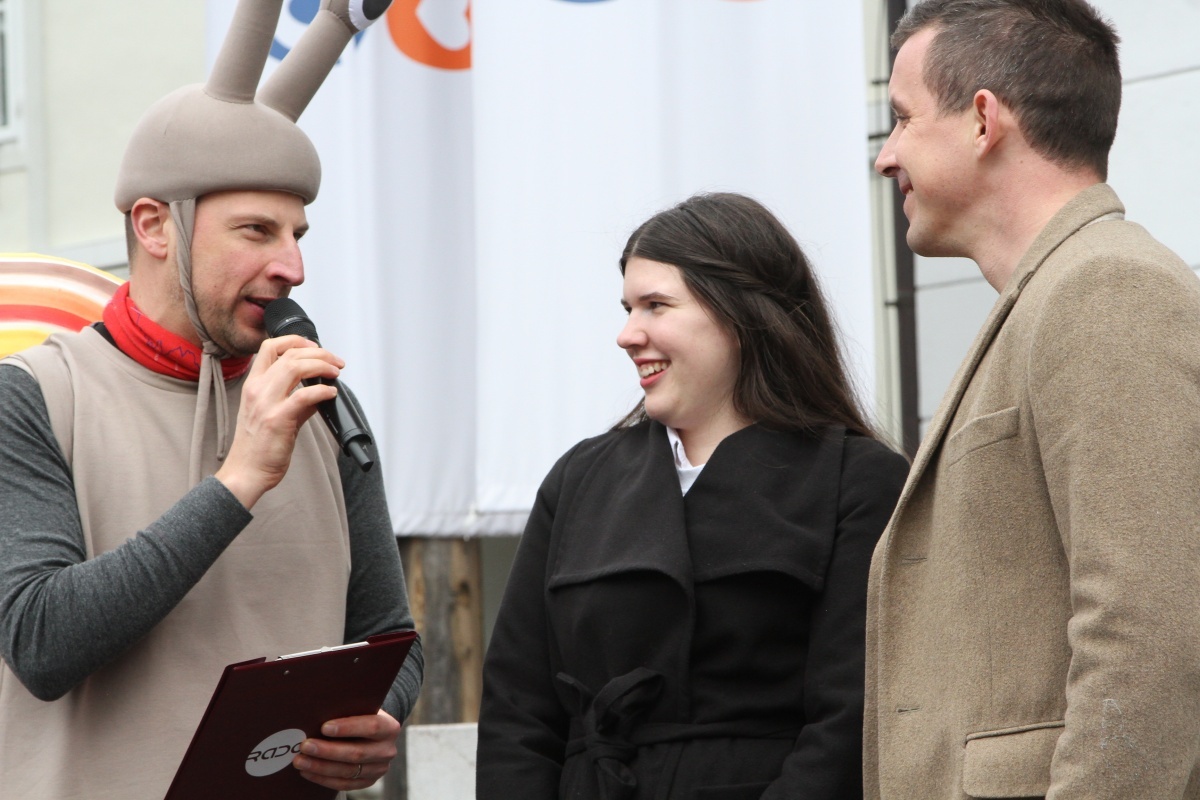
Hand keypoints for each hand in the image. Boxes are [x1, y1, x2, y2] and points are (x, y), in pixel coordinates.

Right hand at [216, 335, 342, 507]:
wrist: (246, 472)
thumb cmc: (256, 446)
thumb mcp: (272, 415)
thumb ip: (295, 401)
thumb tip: (319, 392)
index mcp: (253, 385)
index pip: (270, 347)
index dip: (295, 340)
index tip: (315, 346)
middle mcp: (257, 389)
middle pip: (289, 353)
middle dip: (319, 352)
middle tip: (336, 361)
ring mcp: (266, 403)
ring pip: (296, 367)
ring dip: (322, 366)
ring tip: (336, 373)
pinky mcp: (278, 419)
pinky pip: (304, 396)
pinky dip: (323, 390)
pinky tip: (331, 393)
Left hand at [292, 710, 401, 790]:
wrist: (373, 733)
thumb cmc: (361, 716)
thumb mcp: (361, 709)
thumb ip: (347, 711)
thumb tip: (316, 715)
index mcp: (390, 727)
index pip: (372, 727)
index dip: (348, 727)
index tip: (324, 727)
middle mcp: (387, 750)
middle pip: (357, 753)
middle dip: (328, 751)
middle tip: (305, 746)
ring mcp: (379, 769)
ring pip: (347, 771)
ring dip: (320, 767)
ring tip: (301, 760)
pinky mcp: (368, 781)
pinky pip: (344, 784)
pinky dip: (323, 779)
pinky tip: (308, 772)